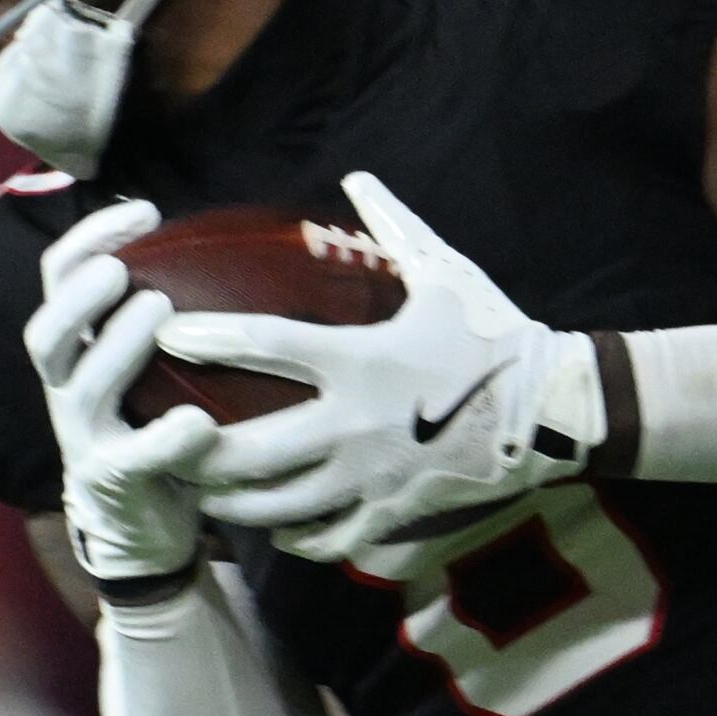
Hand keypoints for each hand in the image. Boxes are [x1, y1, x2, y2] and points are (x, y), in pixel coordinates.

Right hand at [25, 199, 216, 584]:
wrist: (141, 522)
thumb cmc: (154, 426)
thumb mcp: (149, 366)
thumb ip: (160, 315)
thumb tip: (217, 239)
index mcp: (75, 351)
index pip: (57, 281)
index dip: (88, 239)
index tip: (143, 210)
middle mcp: (66, 390)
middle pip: (45, 335)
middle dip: (79, 296)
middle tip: (122, 270)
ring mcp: (83, 437)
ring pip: (82, 387)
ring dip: (118, 344)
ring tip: (160, 310)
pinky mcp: (112, 480)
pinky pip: (133, 457)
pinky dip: (166, 437)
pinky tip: (199, 422)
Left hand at [168, 175, 593, 558]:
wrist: (557, 409)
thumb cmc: (495, 333)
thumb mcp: (445, 272)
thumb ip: (393, 226)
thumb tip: (357, 175)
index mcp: (362, 358)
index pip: (265, 344)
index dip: (208, 337)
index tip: (164, 333)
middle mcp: (357, 424)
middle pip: (251, 452)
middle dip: (194, 452)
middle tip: (159, 440)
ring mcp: (372, 477)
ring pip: (277, 509)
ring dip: (230, 503)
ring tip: (200, 490)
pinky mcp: (392, 514)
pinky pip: (326, 540)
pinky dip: (293, 538)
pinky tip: (275, 527)